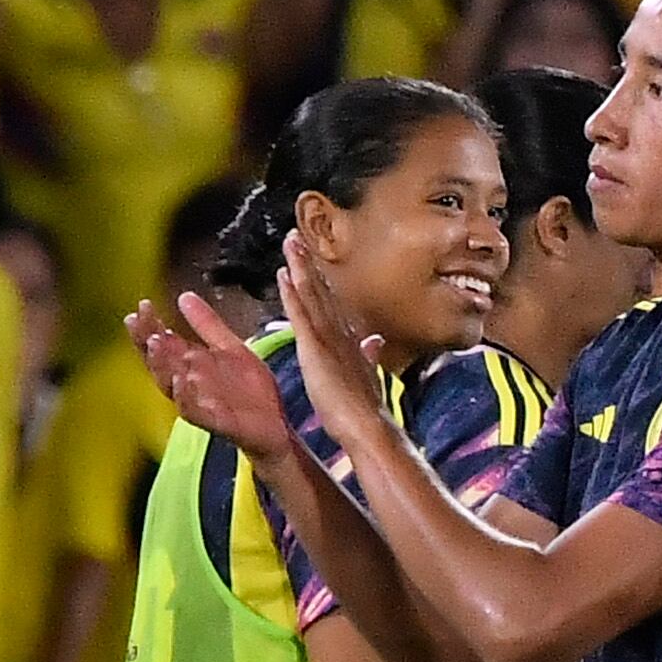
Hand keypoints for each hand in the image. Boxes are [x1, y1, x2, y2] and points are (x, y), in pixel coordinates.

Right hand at [127, 286, 299, 454]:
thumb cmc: (249, 391)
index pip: (162, 343)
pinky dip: (185, 396)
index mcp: (190, 364)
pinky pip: (193, 410)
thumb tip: (185, 296)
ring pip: (170, 385)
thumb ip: (208, 325)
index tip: (143, 305)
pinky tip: (182, 380)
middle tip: (139, 321)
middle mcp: (188, 383)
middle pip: (159, 362)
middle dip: (146, 342)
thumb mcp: (232, 348)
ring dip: (161, 364)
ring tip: (155, 342)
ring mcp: (198, 402)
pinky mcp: (215, 421)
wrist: (276, 425)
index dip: (149, 325)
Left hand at [273, 245, 400, 451]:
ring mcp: (329, 338)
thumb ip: (368, 356)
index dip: (320, 280)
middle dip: (308, 263)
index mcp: (348, 340)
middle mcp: (340, 332)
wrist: (368, 426)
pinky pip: (302, 315)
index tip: (311, 260)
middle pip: (321, 291)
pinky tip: (285, 274)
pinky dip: (294, 293)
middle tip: (296, 236)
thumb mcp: (367, 376)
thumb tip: (375, 341)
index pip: (331, 304)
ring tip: (290, 242)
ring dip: (301, 268)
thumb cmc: (365, 409)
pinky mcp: (317, 348)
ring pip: (312, 296)